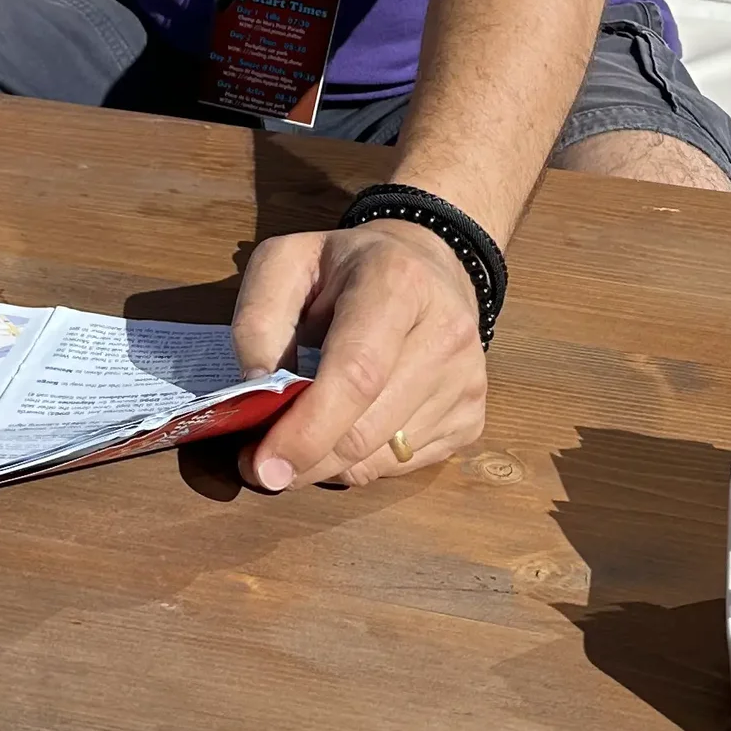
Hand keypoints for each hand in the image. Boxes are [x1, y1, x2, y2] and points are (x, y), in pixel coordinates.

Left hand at [229, 220, 488, 489]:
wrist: (425, 263)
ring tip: (303, 436)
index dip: (307, 429)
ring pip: (381, 459)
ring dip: (328, 465)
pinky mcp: (473, 417)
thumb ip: (258, 321)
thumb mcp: (287, 263)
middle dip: (304, 458)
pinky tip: (348, 426)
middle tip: (260, 463)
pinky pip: (403, 467)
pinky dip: (362, 463)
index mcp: (397, 282)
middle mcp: (446, 332)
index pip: (357, 373)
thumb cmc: (344, 268)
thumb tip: (256, 393)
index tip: (263, 466)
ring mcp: (467, 380)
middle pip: (366, 429)